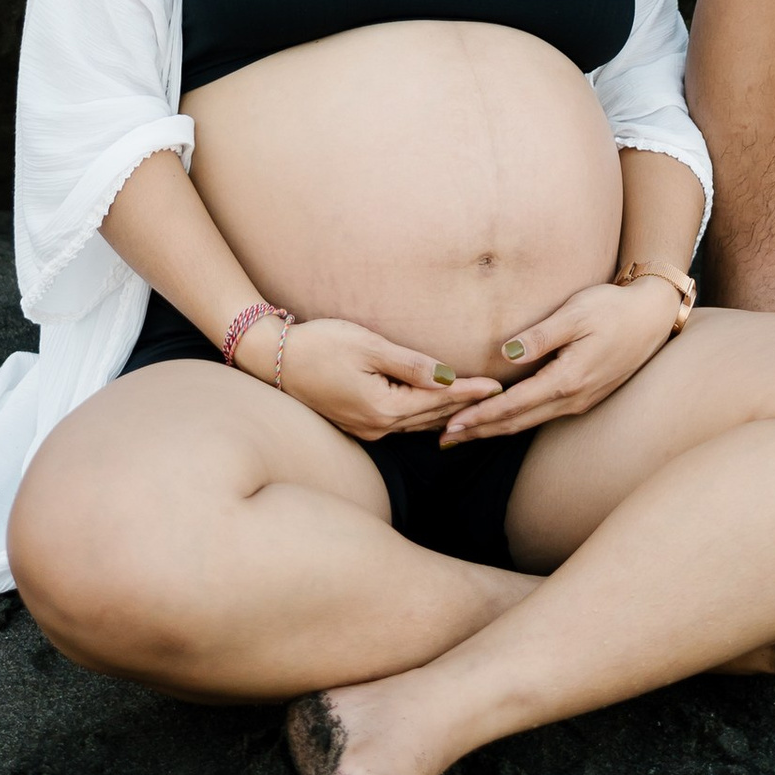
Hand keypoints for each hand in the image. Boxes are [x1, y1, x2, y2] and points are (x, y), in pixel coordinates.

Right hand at [253, 317, 500, 440]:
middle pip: (432, 416)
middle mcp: (377, 426)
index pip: (437, 399)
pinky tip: (436, 413)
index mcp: (383, 408)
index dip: (470, 391)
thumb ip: (410, 364)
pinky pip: (401, 423)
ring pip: (418, 423)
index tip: (498, 387)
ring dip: (447, 414)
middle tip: (498, 399)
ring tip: (476, 407)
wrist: (276, 360)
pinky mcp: (358, 424)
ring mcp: (367, 429)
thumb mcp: (368, 346)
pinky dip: (424, 416)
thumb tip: (447, 377)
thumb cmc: (321, 345)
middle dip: (466, 406)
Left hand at [437, 277, 681, 440]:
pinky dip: (515, 419)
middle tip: (444, 439)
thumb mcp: (576, 314)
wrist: (652, 317)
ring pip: (529, 422)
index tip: (451, 424)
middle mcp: (572, 398)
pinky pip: (542, 415)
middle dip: (480, 431)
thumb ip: (540, 335)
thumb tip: (505, 353)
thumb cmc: (612, 309)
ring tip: (464, 433)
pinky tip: (501, 417)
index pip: (514, 405)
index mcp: (567, 379)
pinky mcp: (584, 396)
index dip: (481, 416)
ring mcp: (579, 401)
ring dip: (495, 428)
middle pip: (517, 422)